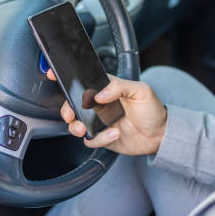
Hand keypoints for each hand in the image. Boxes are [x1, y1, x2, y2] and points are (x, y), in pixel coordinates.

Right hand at [47, 69, 166, 154]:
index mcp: (107, 89)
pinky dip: (100, 139)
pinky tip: (115, 133)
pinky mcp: (103, 137)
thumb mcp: (140, 91)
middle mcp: (100, 105)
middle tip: (71, 114)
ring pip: (76, 124)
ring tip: (85, 128)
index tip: (54, 75)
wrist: (160, 135)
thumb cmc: (152, 110)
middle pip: (73, 104)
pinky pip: (91, 140)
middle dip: (67, 109)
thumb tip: (99, 94)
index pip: (84, 82)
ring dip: (77, 126)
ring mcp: (100, 122)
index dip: (68, 79)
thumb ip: (119, 87)